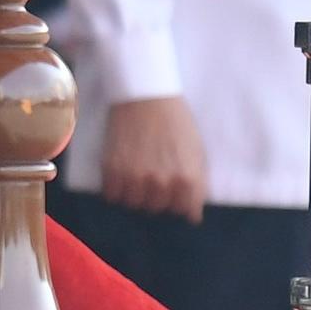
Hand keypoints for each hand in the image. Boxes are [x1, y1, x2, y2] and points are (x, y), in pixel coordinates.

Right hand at [98, 96, 209, 222]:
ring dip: (136, 193)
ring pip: (135, 204)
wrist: (145, 94)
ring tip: (136, 173)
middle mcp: (162, 184)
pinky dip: (116, 188)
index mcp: (187, 180)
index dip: (180, 201)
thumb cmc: (175, 119)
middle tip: (154, 175)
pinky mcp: (113, 171)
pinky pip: (113, 196)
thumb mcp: (196, 150)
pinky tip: (121, 173)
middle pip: (158, 208)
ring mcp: (136, 179)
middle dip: (158, 196)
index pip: (185, 211)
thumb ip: (197, 184)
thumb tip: (192, 214)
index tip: (175, 191)